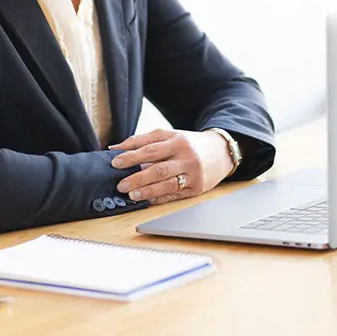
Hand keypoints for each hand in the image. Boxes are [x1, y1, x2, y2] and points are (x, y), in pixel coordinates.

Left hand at [109, 128, 235, 205]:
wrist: (221, 151)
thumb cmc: (189, 144)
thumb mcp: (169, 135)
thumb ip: (142, 140)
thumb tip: (115, 149)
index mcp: (176, 140)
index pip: (150, 148)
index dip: (131, 155)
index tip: (115, 162)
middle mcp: (186, 156)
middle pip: (158, 168)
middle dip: (137, 177)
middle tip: (120, 184)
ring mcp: (193, 173)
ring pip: (167, 184)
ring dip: (147, 191)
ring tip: (131, 195)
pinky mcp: (197, 188)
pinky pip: (175, 194)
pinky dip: (159, 198)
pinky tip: (147, 200)